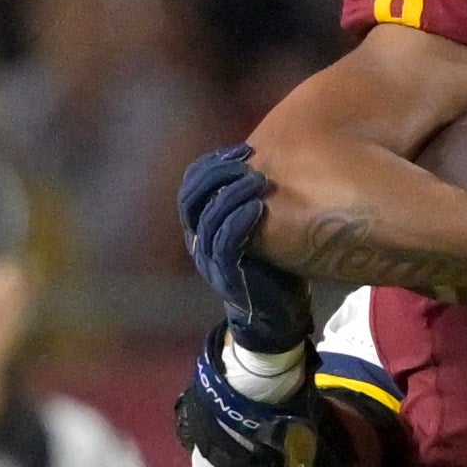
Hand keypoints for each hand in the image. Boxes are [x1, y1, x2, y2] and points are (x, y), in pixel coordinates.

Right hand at [176, 143, 311, 355]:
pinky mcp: (227, 276)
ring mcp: (210, 261)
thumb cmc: (272, 265)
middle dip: (218, 173)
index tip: (244, 149)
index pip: (191, 184)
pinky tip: (257, 207)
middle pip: (191, 196)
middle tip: (249, 160)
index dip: (213, 163)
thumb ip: (251, 200)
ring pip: (207, 218)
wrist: (276, 316)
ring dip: (232, 193)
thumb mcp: (258, 226)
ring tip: (260, 180)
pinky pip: (224, 243)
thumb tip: (267, 160)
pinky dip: (238, 221)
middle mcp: (198, 241)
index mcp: (201, 225)